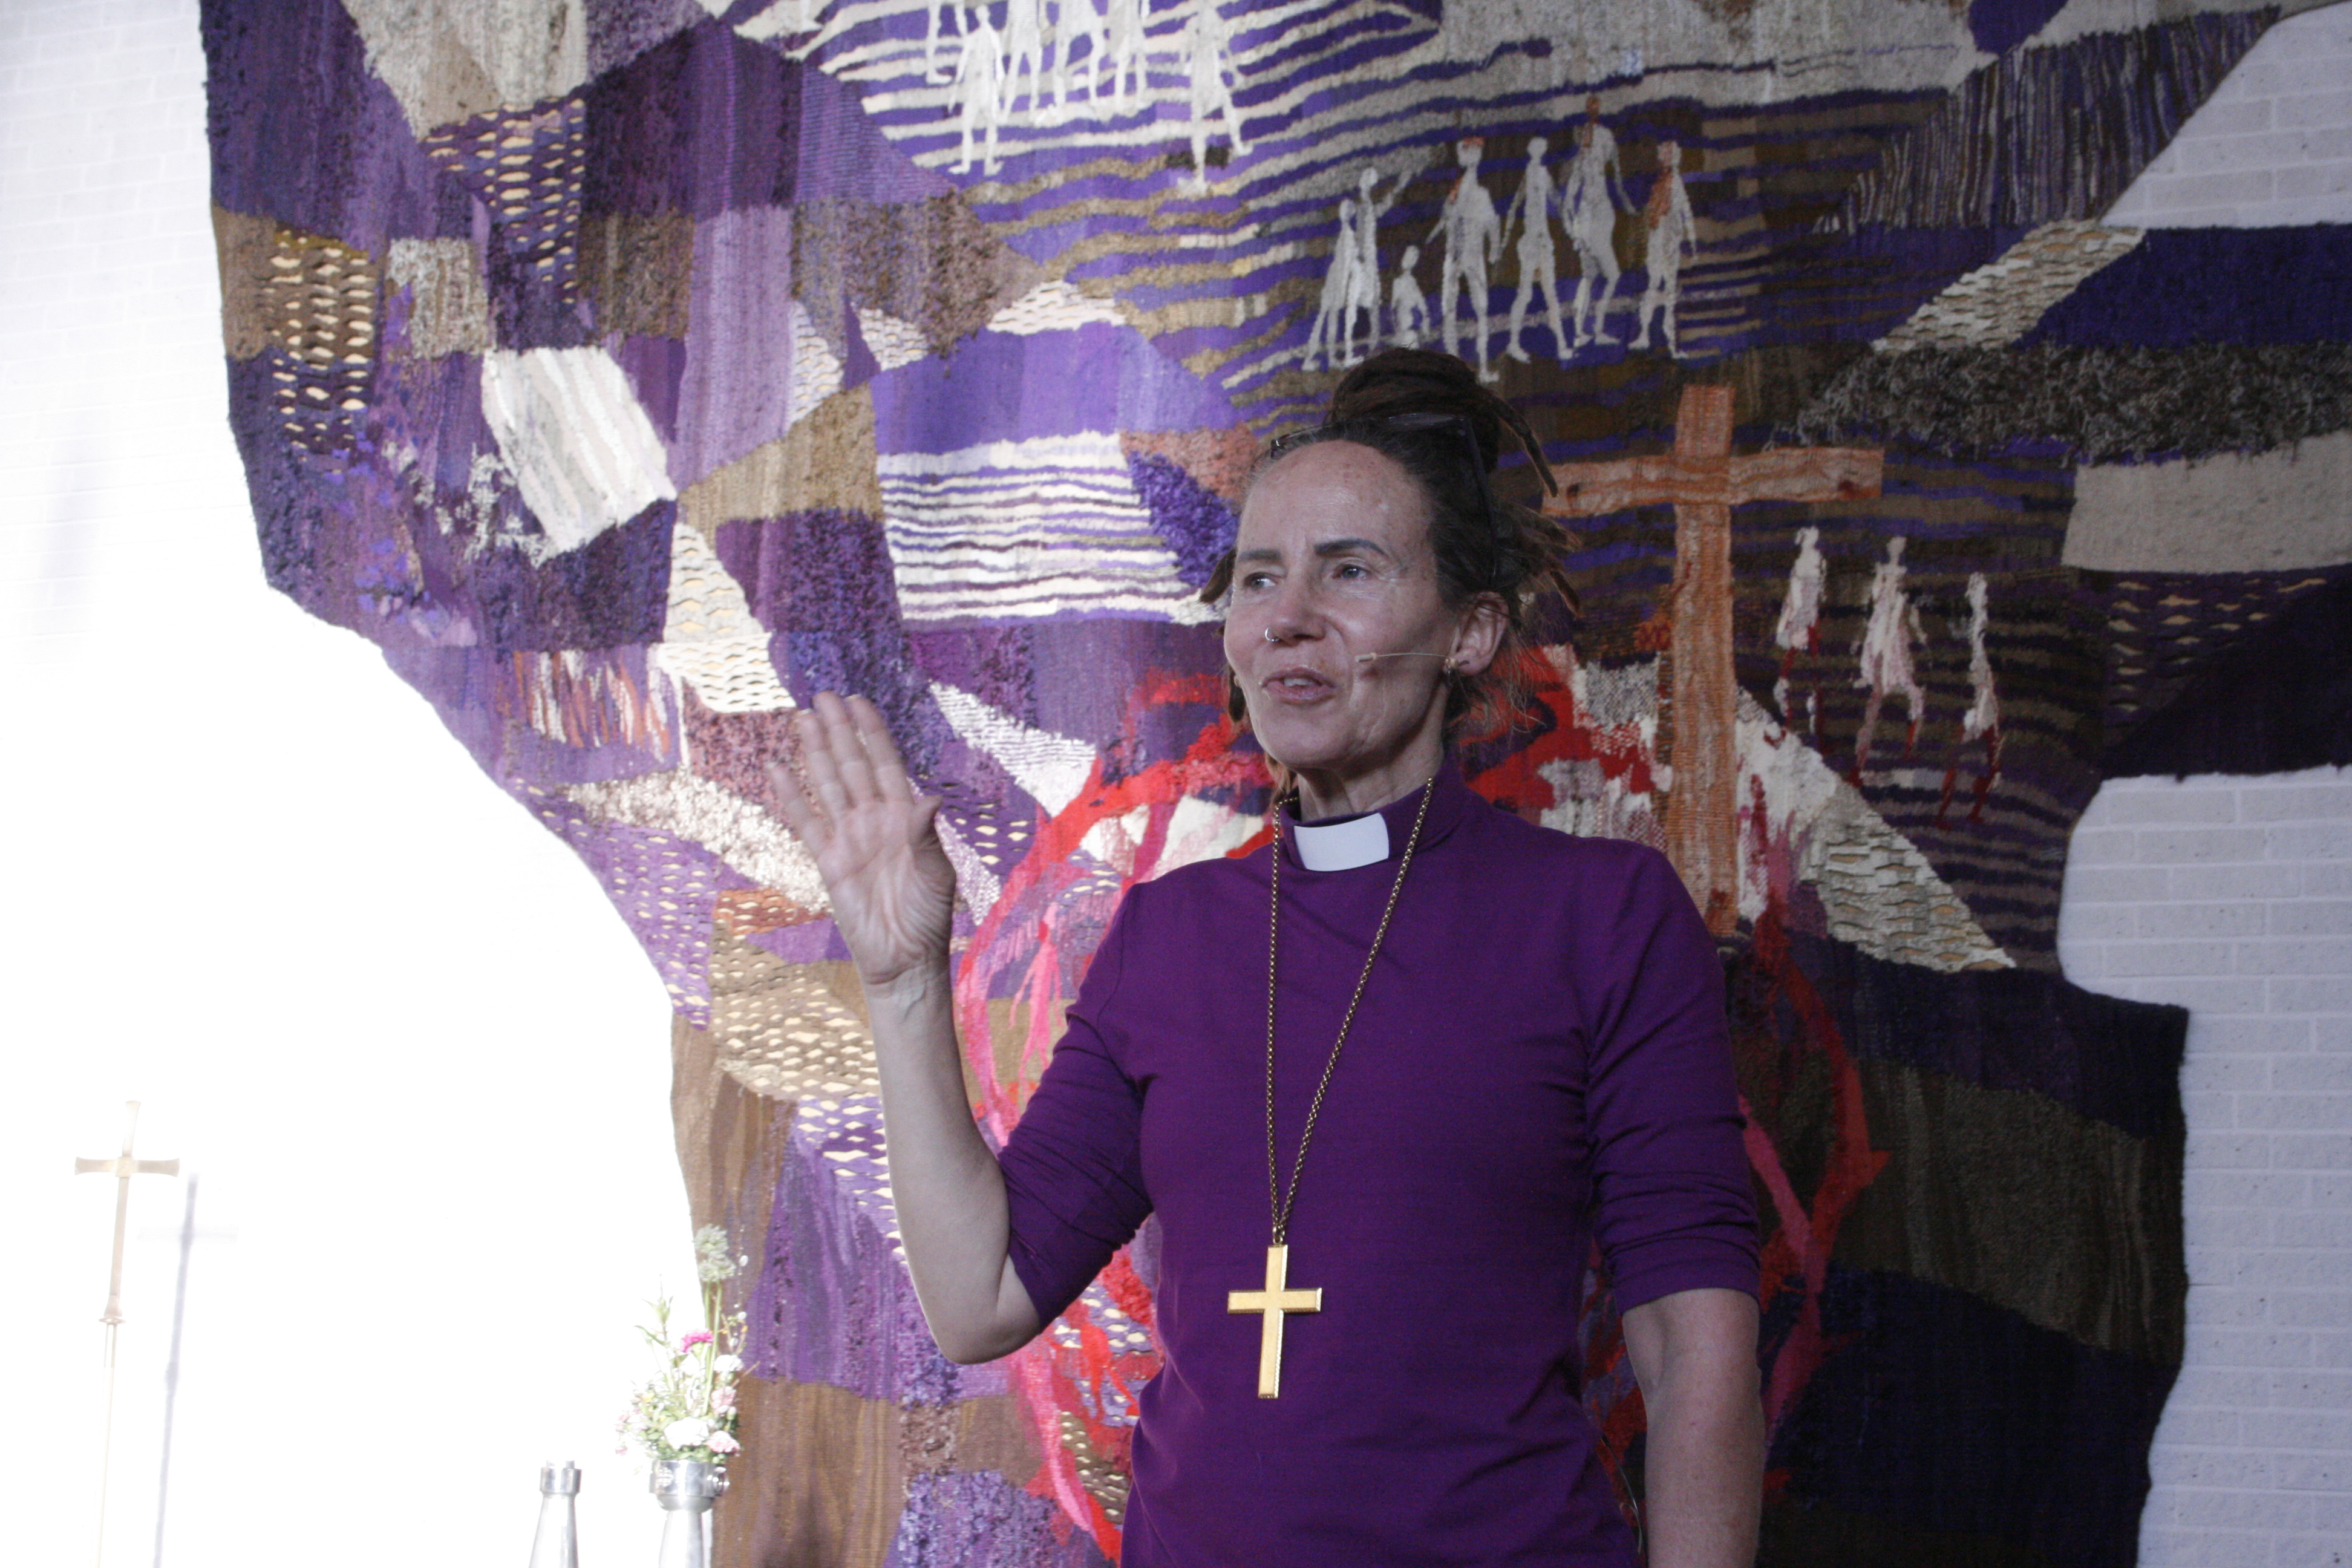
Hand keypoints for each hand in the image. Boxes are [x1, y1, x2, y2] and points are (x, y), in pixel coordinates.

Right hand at [766, 693, 957, 993]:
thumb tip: (929, 798)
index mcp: (905, 817)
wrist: (903, 958)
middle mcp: (875, 820)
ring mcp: (849, 838)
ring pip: (827, 785)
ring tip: (801, 719)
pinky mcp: (828, 861)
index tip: (857, 702)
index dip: (871, 733)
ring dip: (814, 753)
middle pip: (852, 766)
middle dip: (839, 731)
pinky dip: (790, 796)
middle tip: (822, 696)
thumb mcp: (936, 874)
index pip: (885, 763)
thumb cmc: (929, 916)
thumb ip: (925, 836)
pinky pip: (806, 822)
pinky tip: (776, 769)